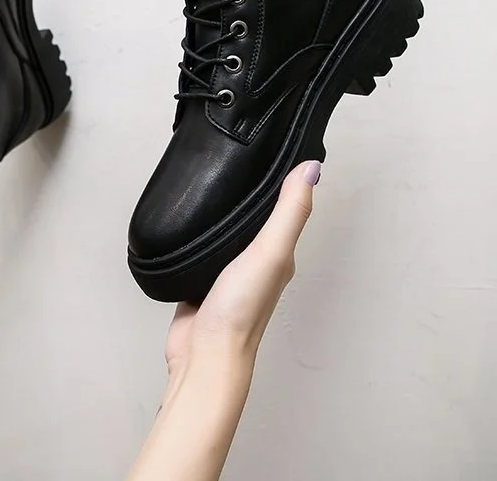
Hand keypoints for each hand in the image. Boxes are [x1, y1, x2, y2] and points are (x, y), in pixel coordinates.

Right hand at [125, 162, 320, 480]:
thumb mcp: (269, 253)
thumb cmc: (240, 309)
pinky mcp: (199, 276)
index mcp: (278, 254)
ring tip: (210, 178)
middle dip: (248, 189)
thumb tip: (312, 167)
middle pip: (254, 217)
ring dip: (222, 210)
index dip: (282, 178)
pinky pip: (201, 245)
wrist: (202, 353)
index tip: (274, 145)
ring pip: (226, 230)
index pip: (284, 207)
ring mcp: (226, 270)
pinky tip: (188, 216)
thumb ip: (288, 212)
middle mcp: (256, 260)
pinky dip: (198, 229)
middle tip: (236, 154)